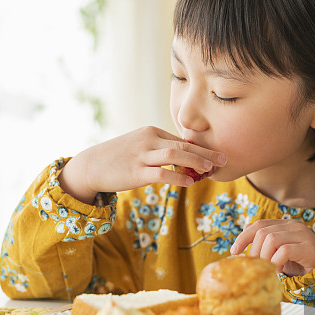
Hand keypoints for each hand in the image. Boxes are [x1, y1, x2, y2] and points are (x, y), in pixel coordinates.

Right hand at [59, 126, 226, 203]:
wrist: (90, 166)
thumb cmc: (117, 157)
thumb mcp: (139, 146)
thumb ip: (159, 150)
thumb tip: (183, 158)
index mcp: (151, 132)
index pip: (181, 140)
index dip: (200, 150)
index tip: (216, 158)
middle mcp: (148, 140)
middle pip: (183, 144)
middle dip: (206, 153)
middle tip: (224, 159)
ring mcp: (141, 155)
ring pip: (175, 155)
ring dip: (196, 162)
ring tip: (211, 169)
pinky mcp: (135, 172)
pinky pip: (161, 173)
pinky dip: (177, 176)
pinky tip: (189, 182)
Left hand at [230, 219, 314, 275]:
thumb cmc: (298, 261)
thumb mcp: (278, 251)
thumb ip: (264, 242)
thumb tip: (242, 237)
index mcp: (284, 224)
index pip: (259, 224)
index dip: (244, 237)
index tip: (234, 251)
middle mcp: (292, 225)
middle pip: (263, 232)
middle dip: (254, 250)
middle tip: (255, 266)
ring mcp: (301, 234)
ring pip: (272, 239)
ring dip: (265, 257)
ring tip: (266, 269)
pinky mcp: (308, 246)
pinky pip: (284, 251)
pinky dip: (276, 262)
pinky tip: (276, 271)